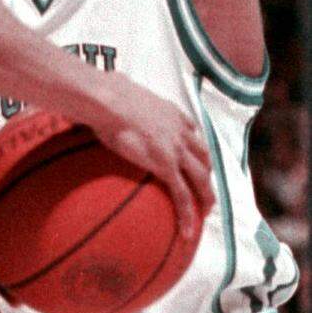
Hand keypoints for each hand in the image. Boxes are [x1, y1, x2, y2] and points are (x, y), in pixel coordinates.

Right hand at [93, 79, 213, 245]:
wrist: (109, 100)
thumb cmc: (105, 92)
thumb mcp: (120, 86)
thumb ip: (120, 88)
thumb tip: (105, 82)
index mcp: (169, 112)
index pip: (190, 129)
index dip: (194, 144)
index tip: (193, 153)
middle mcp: (179, 130)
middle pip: (203, 155)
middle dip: (207, 172)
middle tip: (205, 187)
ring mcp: (176, 150)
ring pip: (201, 177)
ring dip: (207, 195)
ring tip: (206, 211)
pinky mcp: (167, 167)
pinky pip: (183, 195)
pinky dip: (189, 214)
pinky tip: (188, 230)